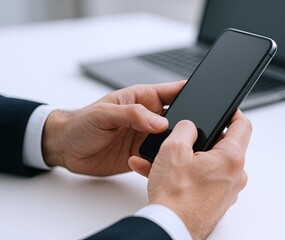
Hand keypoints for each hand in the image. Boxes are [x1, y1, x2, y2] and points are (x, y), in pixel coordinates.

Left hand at [42, 81, 184, 175]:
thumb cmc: (81, 124)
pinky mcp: (142, 154)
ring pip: (172, 138)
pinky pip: (160, 156)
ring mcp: (146, 136)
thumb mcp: (104, 113)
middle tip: (196, 129)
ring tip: (185, 148)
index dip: (191, 91)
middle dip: (191, 121)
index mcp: (142, 99)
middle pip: (179, 116)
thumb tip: (159, 121)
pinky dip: (164, 160)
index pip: (173, 91)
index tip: (207, 96)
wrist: (66, 150)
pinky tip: (165, 162)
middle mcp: (148, 117)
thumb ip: (132, 114)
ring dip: (178, 142)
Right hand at [129, 110, 251, 238]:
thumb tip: (189, 126)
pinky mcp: (215, 201)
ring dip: (187, 159)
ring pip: (208, 164)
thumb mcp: (173, 150)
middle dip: (200, 139)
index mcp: (231, 158)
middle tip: (181, 139)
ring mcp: (226, 191)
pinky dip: (186, 174)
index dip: (233, 112)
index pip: (243, 125)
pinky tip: (163, 174)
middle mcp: (235, 176)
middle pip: (223, 145)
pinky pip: (203, 180)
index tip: (225, 109)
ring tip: (162, 160)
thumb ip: (184, 129)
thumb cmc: (175, 197)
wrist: (169, 229)